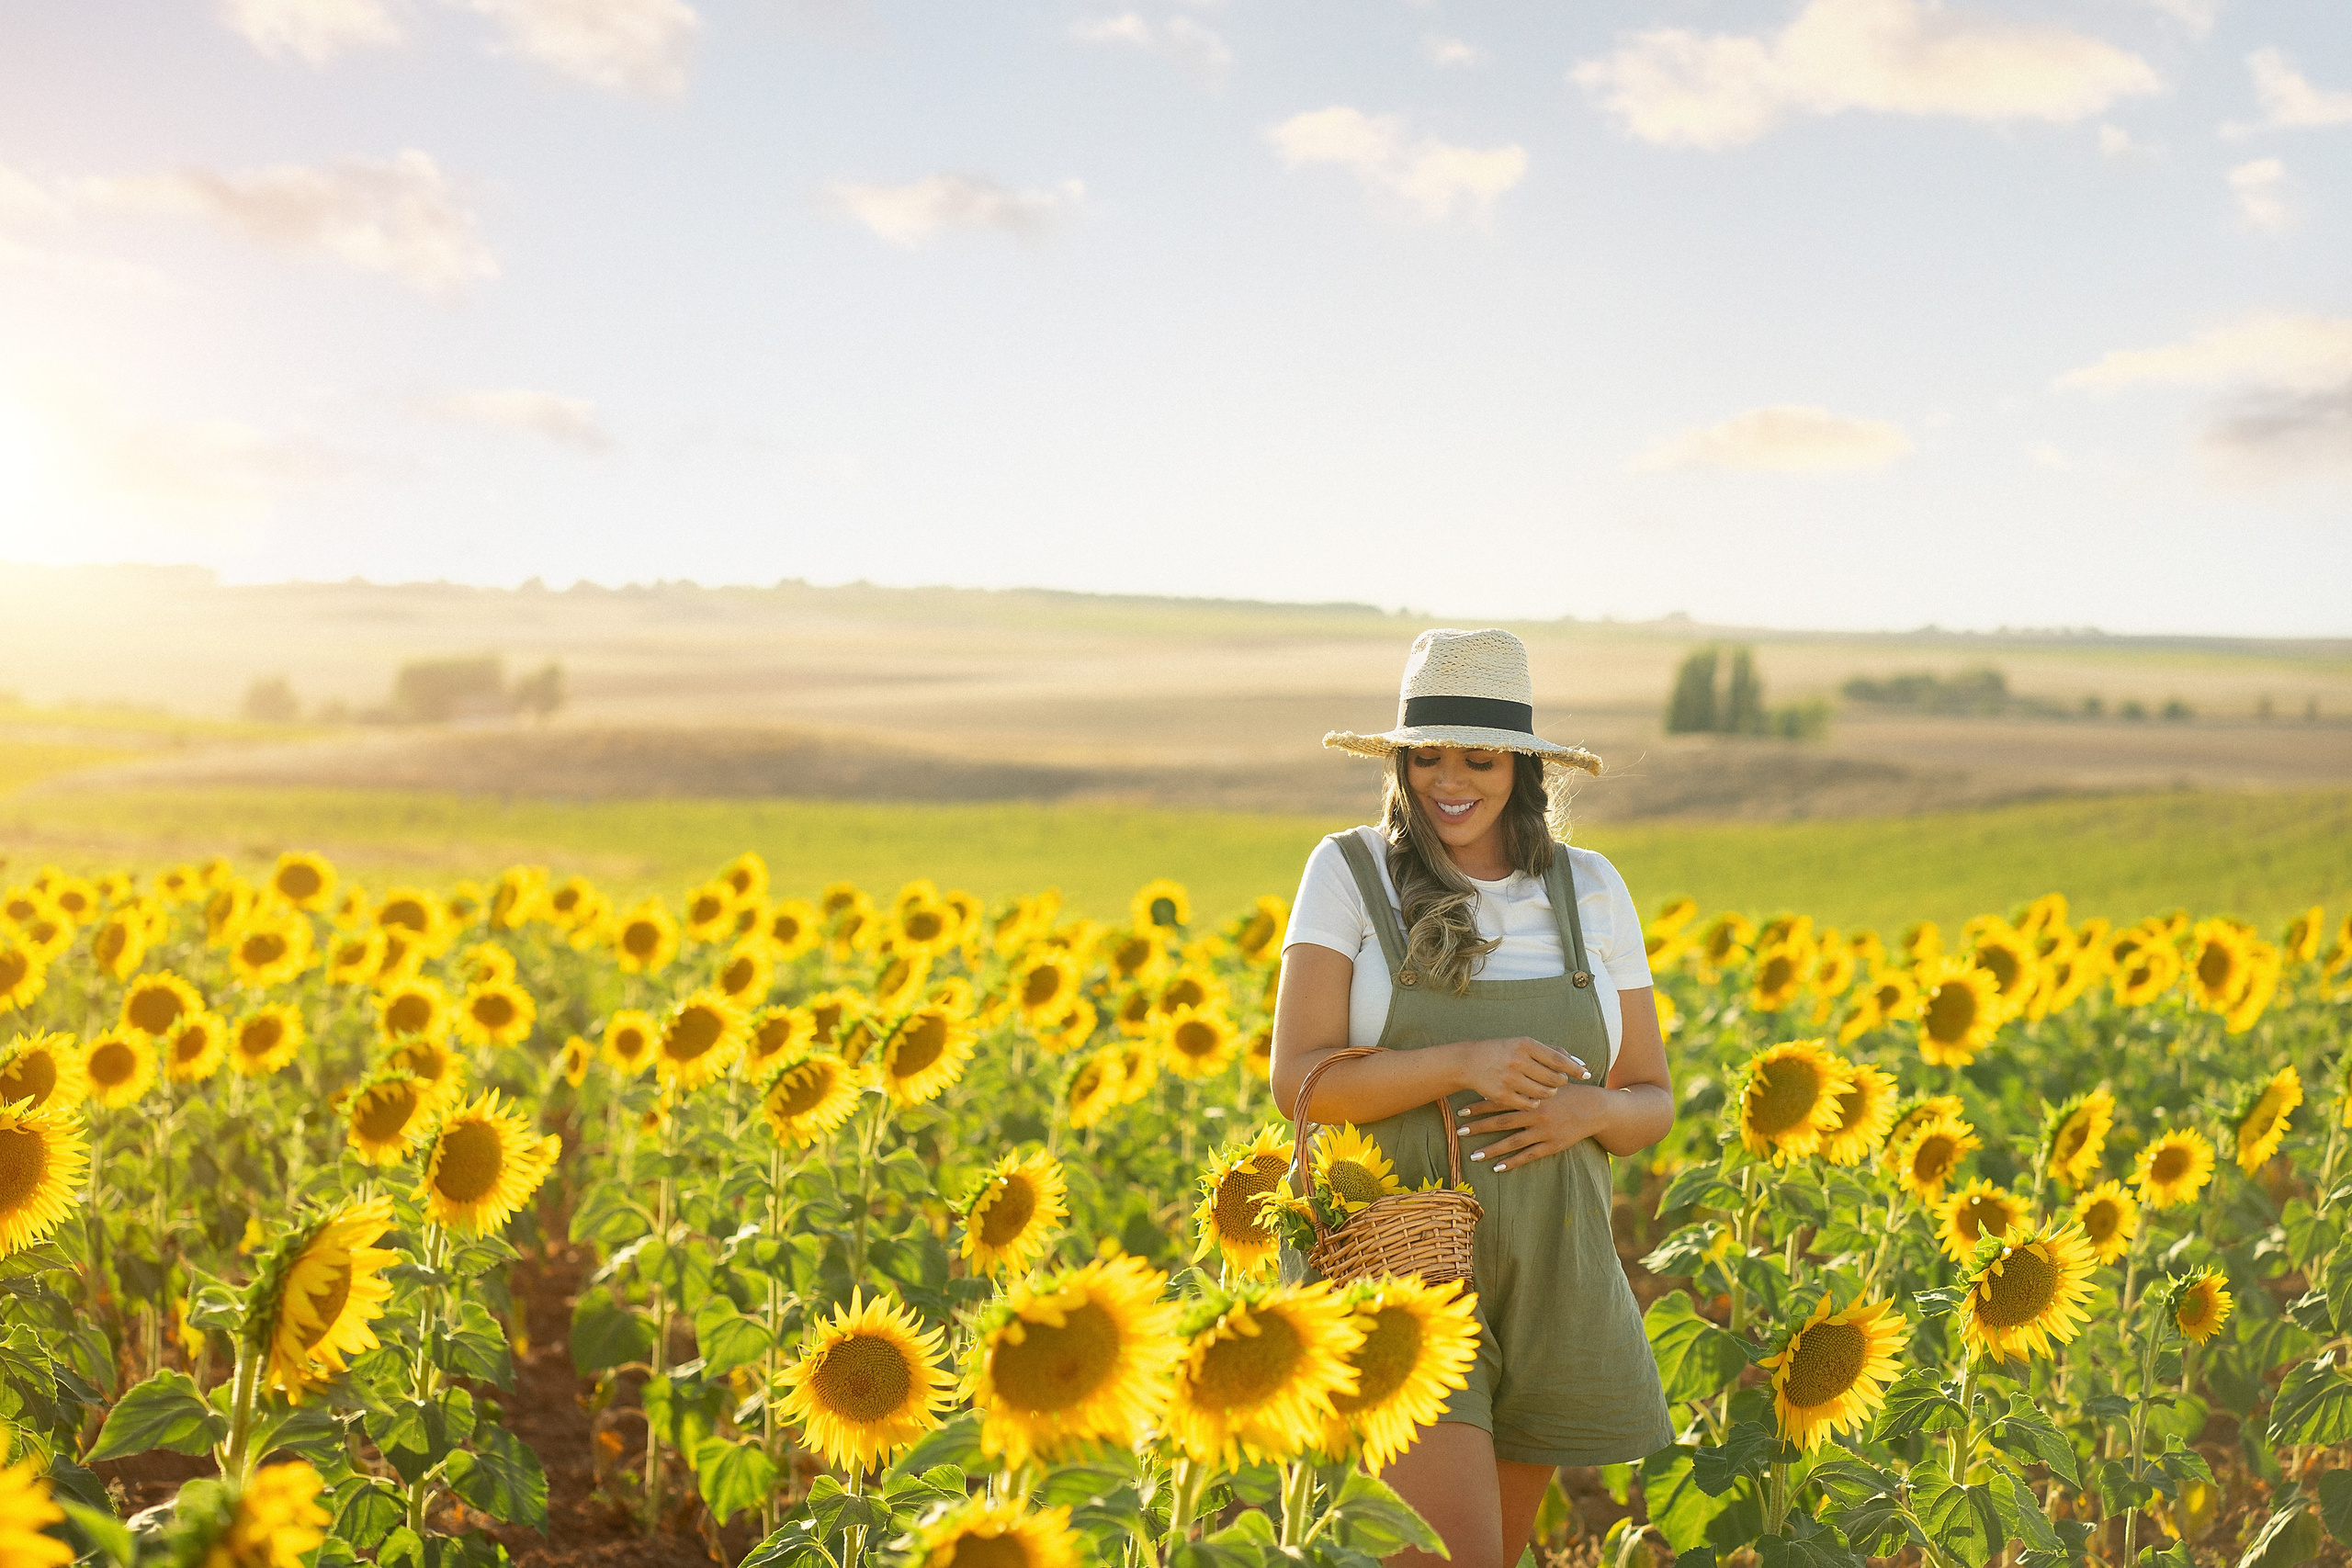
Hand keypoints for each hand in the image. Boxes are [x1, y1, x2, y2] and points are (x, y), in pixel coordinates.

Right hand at [1453, 1036, 1588, 1111]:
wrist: (1468, 1062)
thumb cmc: (1502, 1051)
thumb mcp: (1524, 1044)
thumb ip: (1552, 1052)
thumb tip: (1580, 1063)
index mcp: (1525, 1044)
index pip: (1558, 1059)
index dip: (1575, 1068)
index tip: (1587, 1074)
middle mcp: (1518, 1060)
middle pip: (1554, 1078)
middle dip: (1560, 1082)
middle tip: (1558, 1082)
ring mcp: (1510, 1079)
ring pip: (1544, 1093)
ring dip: (1549, 1093)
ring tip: (1546, 1090)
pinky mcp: (1502, 1095)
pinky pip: (1529, 1104)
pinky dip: (1535, 1102)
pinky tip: (1533, 1098)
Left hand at [1456, 1085, 1610, 1171]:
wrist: (1595, 1108)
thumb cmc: (1570, 1092)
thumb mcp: (1551, 1079)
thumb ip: (1531, 1076)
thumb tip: (1507, 1073)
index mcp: (1532, 1096)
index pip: (1501, 1101)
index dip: (1480, 1106)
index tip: (1462, 1110)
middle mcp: (1535, 1114)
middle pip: (1501, 1122)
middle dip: (1479, 1127)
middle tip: (1460, 1132)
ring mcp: (1543, 1131)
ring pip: (1512, 1142)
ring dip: (1492, 1149)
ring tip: (1474, 1156)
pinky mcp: (1552, 1145)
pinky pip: (1529, 1155)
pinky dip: (1513, 1162)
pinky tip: (1498, 1167)